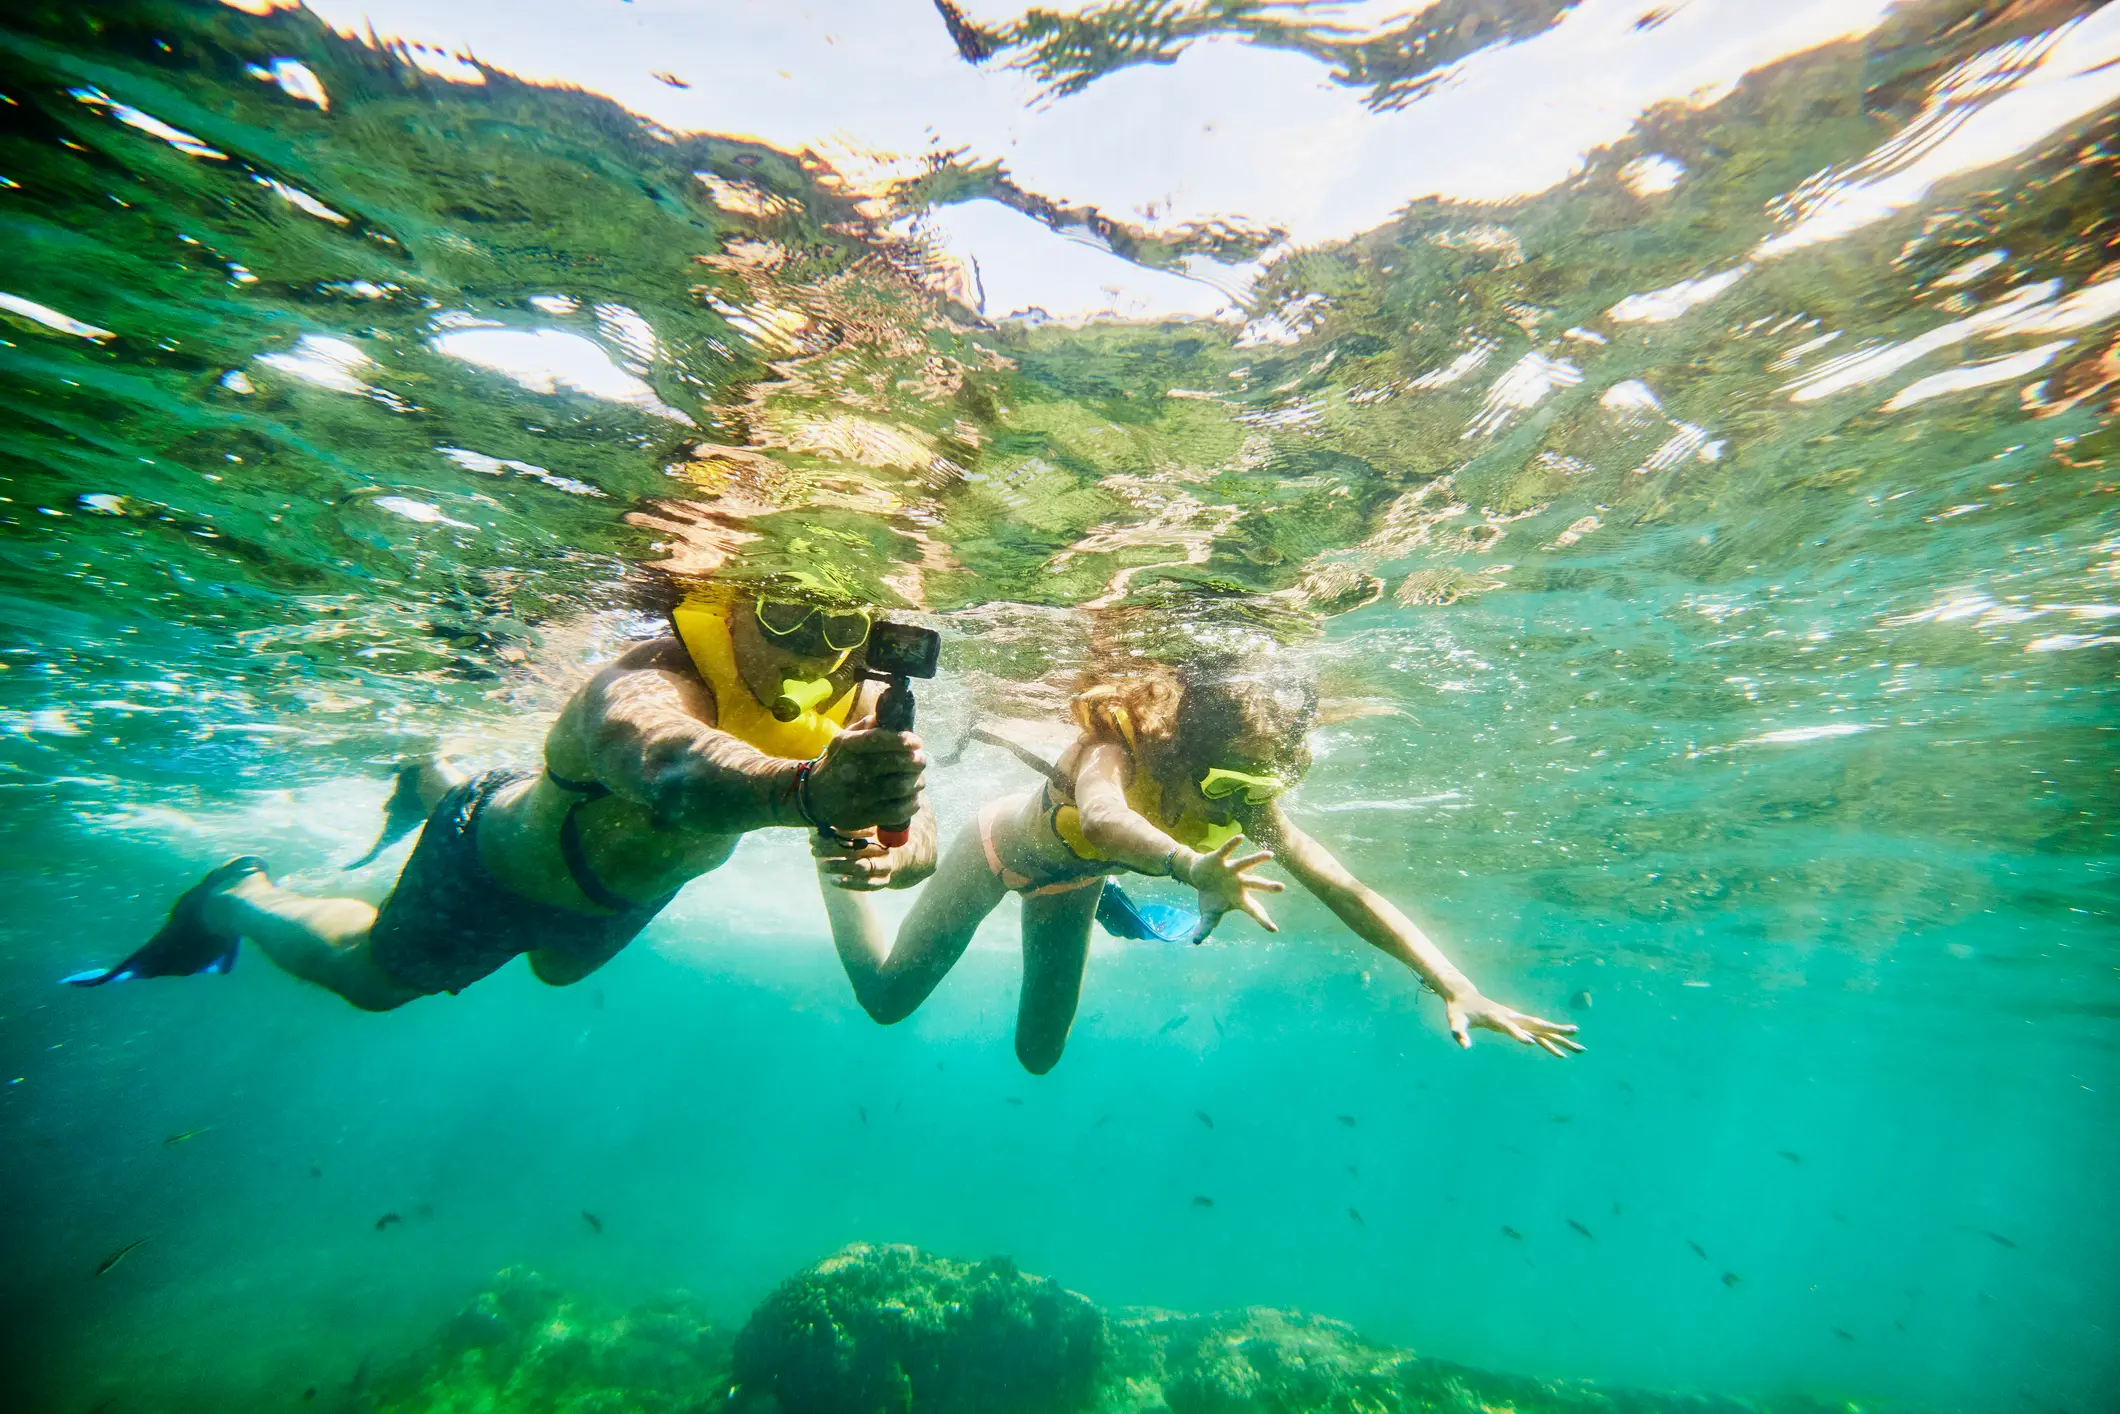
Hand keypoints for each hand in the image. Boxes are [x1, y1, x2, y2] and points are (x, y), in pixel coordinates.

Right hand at [804, 717, 923, 831]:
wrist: (814, 797)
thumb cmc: (838, 763)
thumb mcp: (844, 739)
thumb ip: (868, 726)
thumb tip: (893, 714)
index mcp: (849, 747)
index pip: (880, 740)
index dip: (903, 740)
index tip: (916, 742)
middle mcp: (854, 770)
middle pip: (898, 763)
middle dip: (917, 760)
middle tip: (920, 760)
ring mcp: (860, 795)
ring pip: (902, 787)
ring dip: (917, 782)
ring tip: (918, 779)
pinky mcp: (866, 816)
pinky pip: (899, 811)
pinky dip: (912, 803)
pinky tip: (912, 797)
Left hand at [810, 827, 934, 891]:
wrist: (900, 854)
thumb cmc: (878, 833)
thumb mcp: (871, 821)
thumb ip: (856, 815)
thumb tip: (829, 800)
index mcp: (883, 831)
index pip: (862, 830)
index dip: (843, 831)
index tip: (824, 829)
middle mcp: (886, 848)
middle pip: (858, 848)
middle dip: (833, 848)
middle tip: (813, 846)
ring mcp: (886, 867)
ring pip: (861, 868)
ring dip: (839, 866)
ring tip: (821, 865)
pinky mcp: (882, 882)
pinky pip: (867, 886)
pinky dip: (850, 884)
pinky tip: (834, 880)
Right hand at [1182, 836, 1284, 941]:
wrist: (1198, 876)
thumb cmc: (1210, 896)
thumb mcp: (1208, 914)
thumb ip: (1205, 927)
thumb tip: (1195, 941)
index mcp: (1239, 898)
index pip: (1253, 911)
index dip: (1262, 920)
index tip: (1273, 929)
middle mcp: (1238, 883)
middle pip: (1255, 884)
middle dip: (1268, 886)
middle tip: (1281, 888)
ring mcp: (1230, 870)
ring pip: (1246, 864)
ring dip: (1257, 859)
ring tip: (1270, 854)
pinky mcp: (1219, 859)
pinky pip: (1226, 851)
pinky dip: (1232, 844)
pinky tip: (1240, 837)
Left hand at [1442, 991, 1584, 1056]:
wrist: (1465, 996)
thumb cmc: (1459, 1010)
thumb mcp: (1455, 1021)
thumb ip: (1459, 1033)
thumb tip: (1463, 1046)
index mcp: (1496, 1017)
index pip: (1510, 1027)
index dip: (1519, 1035)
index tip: (1532, 1044)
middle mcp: (1511, 1017)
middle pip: (1537, 1025)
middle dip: (1556, 1031)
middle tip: (1575, 1034)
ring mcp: (1516, 1020)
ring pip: (1542, 1030)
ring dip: (1561, 1038)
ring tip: (1580, 1048)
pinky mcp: (1517, 1024)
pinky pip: (1537, 1036)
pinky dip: (1549, 1044)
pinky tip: (1561, 1054)